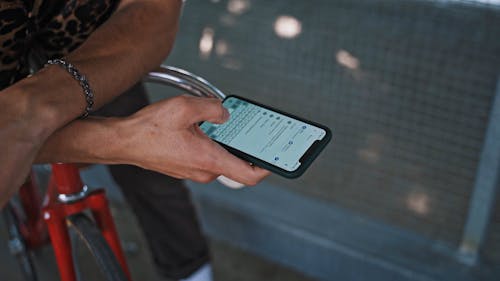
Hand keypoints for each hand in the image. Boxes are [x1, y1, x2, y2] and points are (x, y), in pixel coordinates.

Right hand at [116, 95, 270, 184]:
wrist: (123, 141)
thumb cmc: (148, 129)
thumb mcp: (185, 108)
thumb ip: (212, 108)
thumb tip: (225, 114)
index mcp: (209, 160)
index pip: (248, 175)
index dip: (266, 168)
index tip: (275, 158)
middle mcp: (204, 171)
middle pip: (236, 164)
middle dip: (243, 145)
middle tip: (249, 128)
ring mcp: (194, 171)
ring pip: (220, 158)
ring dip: (225, 142)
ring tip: (222, 122)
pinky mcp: (186, 167)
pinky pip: (207, 157)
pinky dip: (211, 144)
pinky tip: (205, 127)